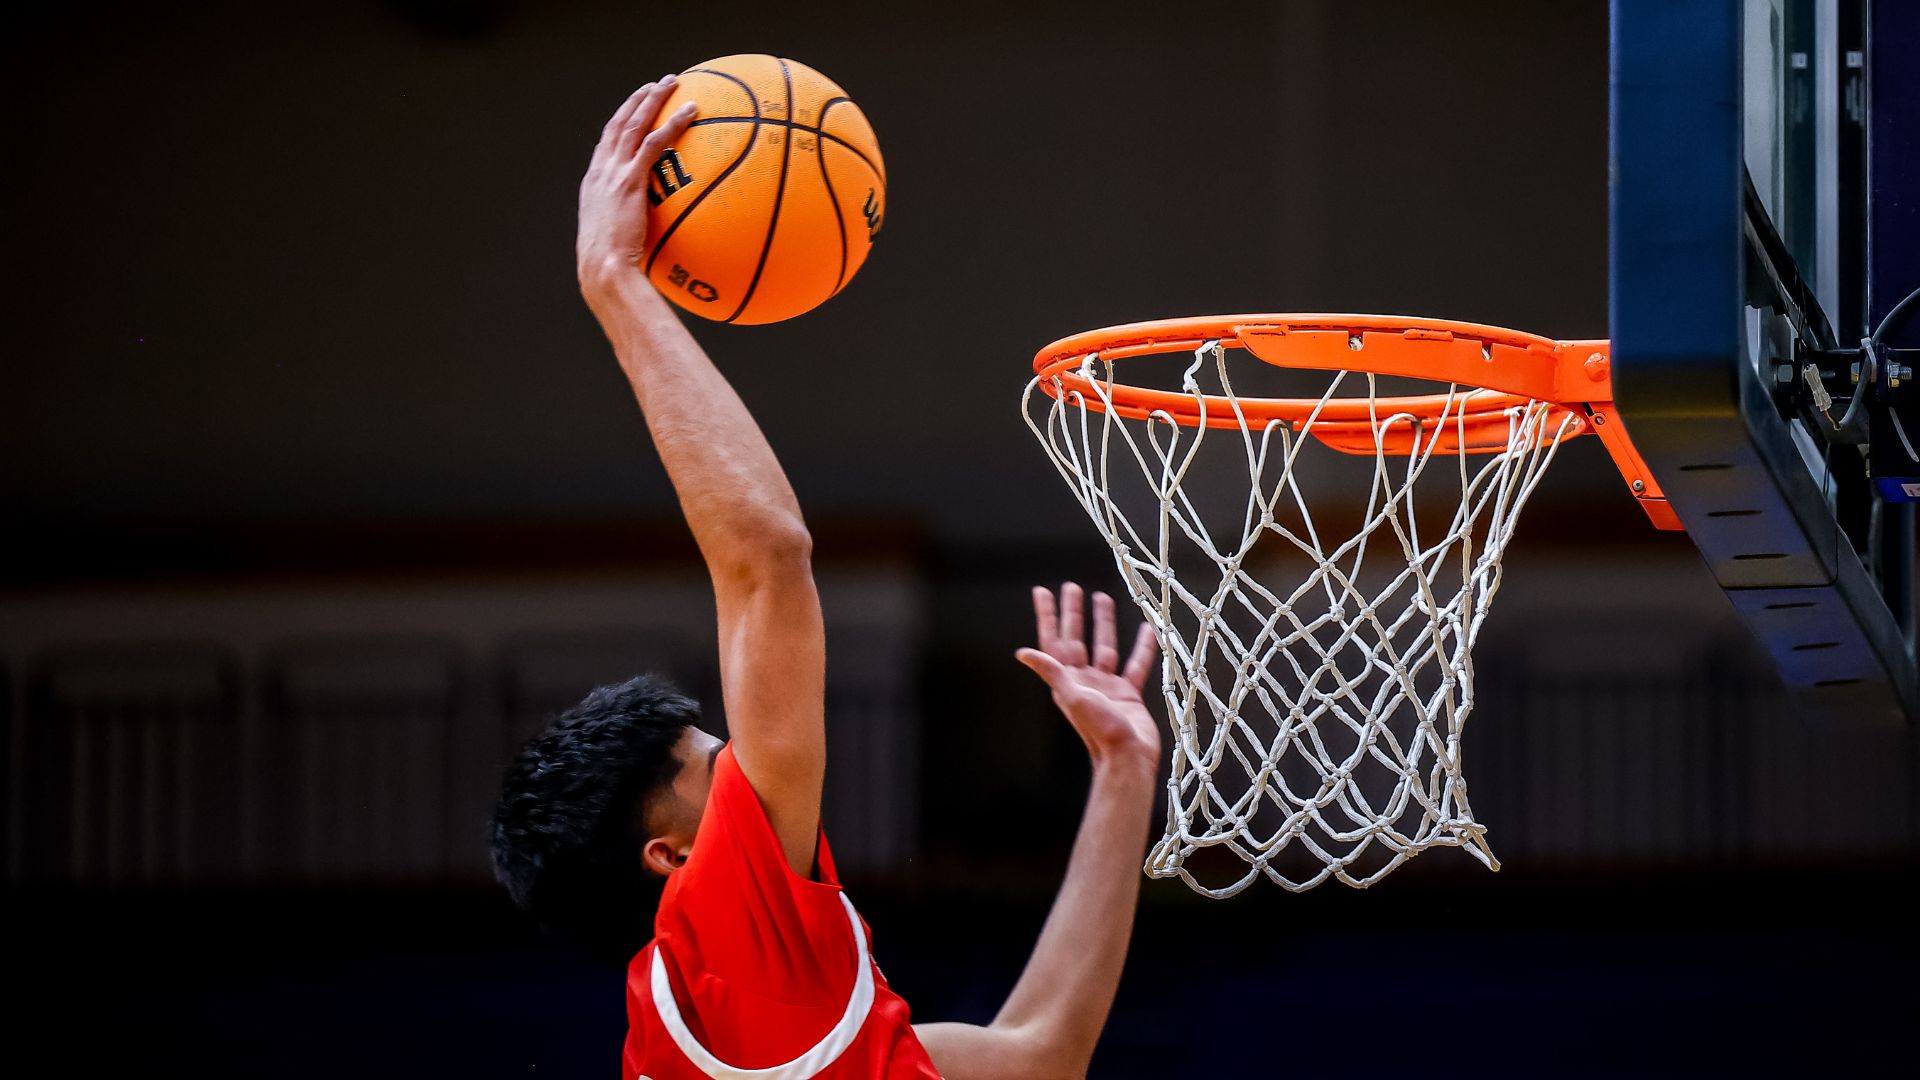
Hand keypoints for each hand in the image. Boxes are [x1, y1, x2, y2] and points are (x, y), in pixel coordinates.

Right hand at [576, 77, 698, 302]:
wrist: (603, 269)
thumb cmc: (611, 266)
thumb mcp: (616, 240)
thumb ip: (630, 226)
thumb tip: (650, 234)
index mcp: (594, 182)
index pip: (607, 142)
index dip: (621, 121)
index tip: (634, 109)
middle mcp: (601, 171)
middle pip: (619, 123)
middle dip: (637, 100)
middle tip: (655, 85)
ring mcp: (613, 173)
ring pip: (634, 124)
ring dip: (653, 99)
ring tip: (672, 83)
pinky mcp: (630, 180)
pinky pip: (655, 142)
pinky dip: (672, 122)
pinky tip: (690, 111)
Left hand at [1016, 583, 1159, 769]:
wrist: (1127, 757)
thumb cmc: (1099, 730)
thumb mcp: (1071, 697)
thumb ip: (1051, 672)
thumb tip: (1023, 653)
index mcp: (1067, 680)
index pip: (1053, 641)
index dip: (1047, 617)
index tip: (1042, 593)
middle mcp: (1084, 680)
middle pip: (1077, 638)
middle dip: (1073, 613)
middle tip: (1071, 587)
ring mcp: (1107, 685)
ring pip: (1105, 645)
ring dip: (1103, 623)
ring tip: (1103, 598)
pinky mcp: (1128, 692)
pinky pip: (1135, 663)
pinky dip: (1141, 647)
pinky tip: (1146, 630)